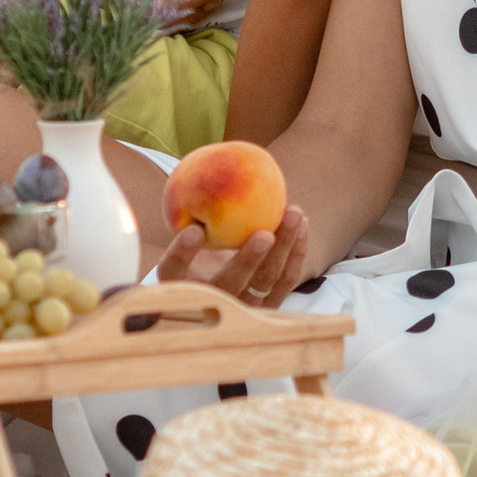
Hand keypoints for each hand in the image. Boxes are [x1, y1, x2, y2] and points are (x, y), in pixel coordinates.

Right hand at [156, 204, 310, 308]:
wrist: (221, 274)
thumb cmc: (199, 241)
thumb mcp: (187, 231)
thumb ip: (189, 211)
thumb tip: (195, 170)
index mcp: (181, 284)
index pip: (174, 273)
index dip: (181, 255)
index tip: (193, 231)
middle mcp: (212, 301)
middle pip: (229, 285)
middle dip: (248, 261)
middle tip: (264, 234)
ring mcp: (244, 306)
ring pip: (265, 281)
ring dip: (283, 248)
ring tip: (294, 214)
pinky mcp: (270, 303)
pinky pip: (287, 279)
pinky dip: (296, 251)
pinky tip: (302, 224)